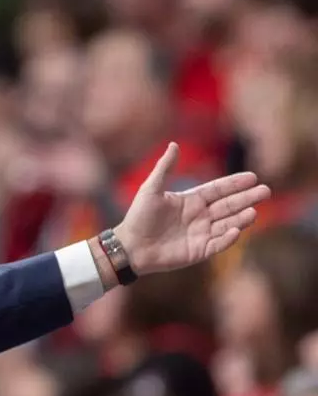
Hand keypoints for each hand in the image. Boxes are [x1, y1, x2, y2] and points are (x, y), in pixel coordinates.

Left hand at [113, 142, 270, 274]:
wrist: (129, 246)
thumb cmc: (138, 217)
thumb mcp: (151, 189)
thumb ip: (165, 168)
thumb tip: (174, 144)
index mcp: (191, 201)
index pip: (218, 190)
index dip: (235, 183)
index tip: (252, 176)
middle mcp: (200, 217)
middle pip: (228, 205)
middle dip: (247, 198)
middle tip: (265, 191)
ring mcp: (201, 234)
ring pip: (227, 224)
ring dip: (241, 218)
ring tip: (254, 211)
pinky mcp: (199, 251)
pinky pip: (218, 244)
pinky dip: (228, 238)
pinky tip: (236, 230)